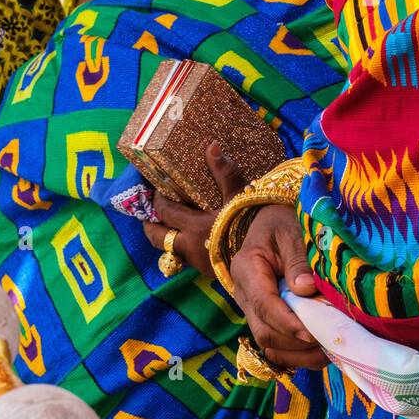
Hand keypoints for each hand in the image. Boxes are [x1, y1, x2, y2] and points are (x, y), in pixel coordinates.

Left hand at [143, 143, 245, 275]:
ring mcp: (199, 264)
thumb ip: (224, 172)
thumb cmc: (255, 224)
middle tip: (147, 214)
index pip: (165, 212)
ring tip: (167, 226)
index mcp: (196, 227)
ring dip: (165, 238)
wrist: (271, 258)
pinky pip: (186, 260)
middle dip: (150, 225)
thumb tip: (212, 146)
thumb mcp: (241, 196)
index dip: (157, 200)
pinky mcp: (208, 273)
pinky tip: (191, 240)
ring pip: (170, 252)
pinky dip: (182, 248)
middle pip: (157, 238)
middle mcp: (192, 248)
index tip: (156, 190)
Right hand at [231, 204, 326, 370]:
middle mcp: (244, 294)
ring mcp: (252, 310)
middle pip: (264, 331)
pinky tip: (322, 352)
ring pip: (269, 345)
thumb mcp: (292, 230)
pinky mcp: (264, 319)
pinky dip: (298, 354)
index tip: (312, 333)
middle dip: (296, 343)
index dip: (287, 323)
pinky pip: (276, 346)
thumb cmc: (283, 222)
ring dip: (299, 354)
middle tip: (330, 343)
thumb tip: (306, 289)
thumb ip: (298, 258)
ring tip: (330, 351)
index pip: (263, 305)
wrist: (271, 224)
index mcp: (247, 269)